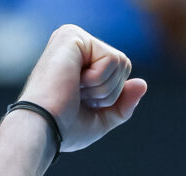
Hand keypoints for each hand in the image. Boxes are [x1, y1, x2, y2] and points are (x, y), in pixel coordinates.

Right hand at [17, 25, 147, 153]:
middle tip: (78, 98)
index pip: (120, 72)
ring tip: (74, 91)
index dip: (110, 97)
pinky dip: (98, 81)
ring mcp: (73, 36)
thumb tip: (142, 84)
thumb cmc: (63, 128)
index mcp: (79, 59)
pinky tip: (74, 82)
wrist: (42, 129)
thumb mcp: (101, 119)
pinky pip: (112, 59)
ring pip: (120, 62)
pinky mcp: (73, 36)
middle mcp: (75, 43)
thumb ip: (123, 103)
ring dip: (103, 89)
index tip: (81, 103)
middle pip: (124, 65)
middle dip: (108, 92)